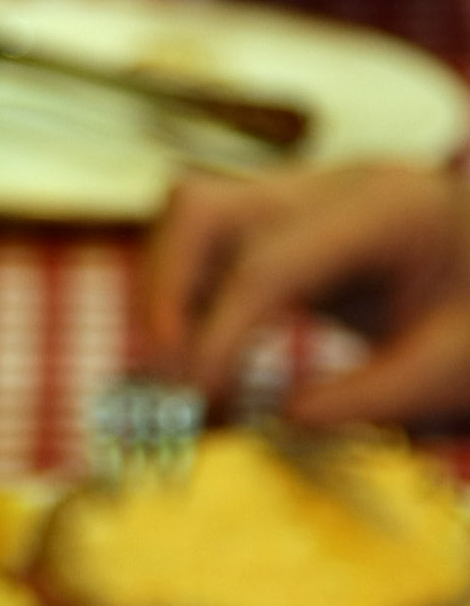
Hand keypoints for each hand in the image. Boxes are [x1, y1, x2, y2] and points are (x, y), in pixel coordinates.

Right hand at [136, 163, 469, 422]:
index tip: (195, 401)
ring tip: (177, 378)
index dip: (218, 335)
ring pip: (192, 218)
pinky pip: (211, 243)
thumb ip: (373, 397)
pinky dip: (191, 297)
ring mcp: (306, 195)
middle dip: (165, 296)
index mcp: (387, 211)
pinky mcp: (289, 220)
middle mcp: (334, 186)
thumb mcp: (451, 368)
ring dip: (167, 295)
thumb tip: (283, 419)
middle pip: (203, 210)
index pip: (269, 264)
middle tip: (165, 381)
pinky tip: (203, 360)